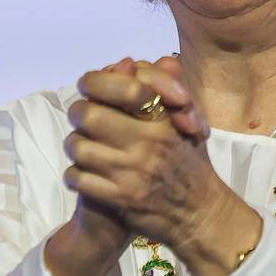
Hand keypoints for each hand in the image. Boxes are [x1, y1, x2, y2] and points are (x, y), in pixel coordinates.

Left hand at [65, 58, 258, 275]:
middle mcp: (147, 142)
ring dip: (76, 145)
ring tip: (85, 148)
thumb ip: (162, 88)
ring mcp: (131, 171)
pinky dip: (75, 175)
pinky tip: (85, 174)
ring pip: (78, 146)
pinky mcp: (119, 198)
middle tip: (85, 118)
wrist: (200, 214)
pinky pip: (77, 178)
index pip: (121, 85)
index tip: (90, 87)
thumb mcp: (189, 120)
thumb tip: (130, 61)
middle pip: (88, 114)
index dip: (96, 81)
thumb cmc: (191, 163)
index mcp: (163, 119)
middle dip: (80, 113)